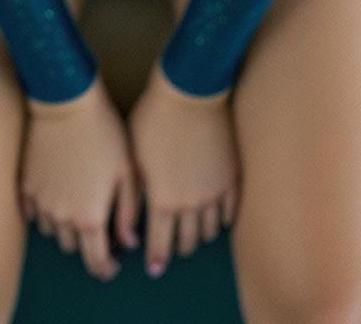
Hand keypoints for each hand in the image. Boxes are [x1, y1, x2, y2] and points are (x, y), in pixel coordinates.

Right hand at [20, 73, 141, 282]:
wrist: (66, 102)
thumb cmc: (103, 133)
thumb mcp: (127, 171)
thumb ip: (128, 212)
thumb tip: (129, 241)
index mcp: (90, 217)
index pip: (96, 261)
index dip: (106, 268)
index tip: (113, 264)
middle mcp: (61, 217)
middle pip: (74, 247)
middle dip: (88, 241)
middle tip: (99, 223)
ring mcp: (40, 202)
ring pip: (53, 231)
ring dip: (67, 225)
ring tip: (79, 203)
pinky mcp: (25, 184)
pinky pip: (34, 212)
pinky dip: (46, 210)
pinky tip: (58, 192)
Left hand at [126, 58, 240, 278]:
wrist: (189, 91)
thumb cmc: (153, 119)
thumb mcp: (133, 159)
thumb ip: (133, 197)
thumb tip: (128, 231)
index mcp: (163, 200)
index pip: (159, 244)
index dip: (156, 259)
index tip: (155, 268)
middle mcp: (190, 203)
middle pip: (187, 241)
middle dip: (178, 247)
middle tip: (173, 246)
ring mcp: (214, 192)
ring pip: (209, 230)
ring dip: (199, 234)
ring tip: (192, 230)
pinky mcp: (232, 177)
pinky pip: (230, 211)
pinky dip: (222, 218)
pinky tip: (215, 216)